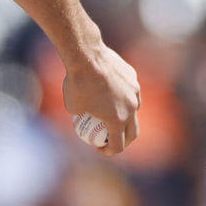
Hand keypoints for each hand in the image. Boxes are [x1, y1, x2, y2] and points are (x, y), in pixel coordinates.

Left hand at [62, 41, 140, 156]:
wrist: (86, 55)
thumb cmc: (76, 82)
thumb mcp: (72, 107)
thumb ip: (81, 116)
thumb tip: (81, 121)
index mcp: (117, 120)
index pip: (118, 145)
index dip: (109, 151)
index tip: (99, 148)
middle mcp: (131, 108)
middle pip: (133, 133)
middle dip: (124, 141)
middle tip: (112, 140)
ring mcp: (134, 92)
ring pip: (134, 109)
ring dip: (126, 117)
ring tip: (114, 115)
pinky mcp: (133, 77)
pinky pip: (130, 91)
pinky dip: (122, 96)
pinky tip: (110, 91)